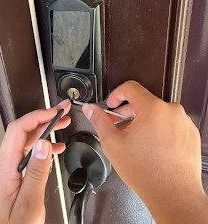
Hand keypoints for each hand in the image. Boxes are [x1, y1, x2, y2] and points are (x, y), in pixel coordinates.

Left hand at [0, 99, 70, 223]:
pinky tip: (54, 147)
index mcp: (5, 167)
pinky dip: (42, 146)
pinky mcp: (11, 173)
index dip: (38, 117)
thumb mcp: (29, 202)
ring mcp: (6, 167)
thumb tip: (43, 144)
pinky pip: (27, 152)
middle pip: (24, 131)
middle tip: (62, 112)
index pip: (19, 129)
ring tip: (62, 124)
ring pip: (26, 140)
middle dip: (45, 119)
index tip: (55, 112)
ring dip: (45, 130)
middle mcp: (3, 163)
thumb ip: (37, 171)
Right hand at [82, 81, 207, 222]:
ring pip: (156, 113)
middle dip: (127, 112)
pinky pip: (169, 123)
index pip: (130, 87)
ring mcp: (183, 122)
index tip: (112, 104)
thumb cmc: (147, 172)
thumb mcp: (113, 143)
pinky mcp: (189, 132)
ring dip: (142, 121)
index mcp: (152, 109)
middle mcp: (171, 111)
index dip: (116, 94)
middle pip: (143, 101)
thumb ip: (100, 121)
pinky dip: (157, 129)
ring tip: (134, 139)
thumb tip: (91, 110)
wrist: (173, 195)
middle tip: (119, 125)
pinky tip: (150, 145)